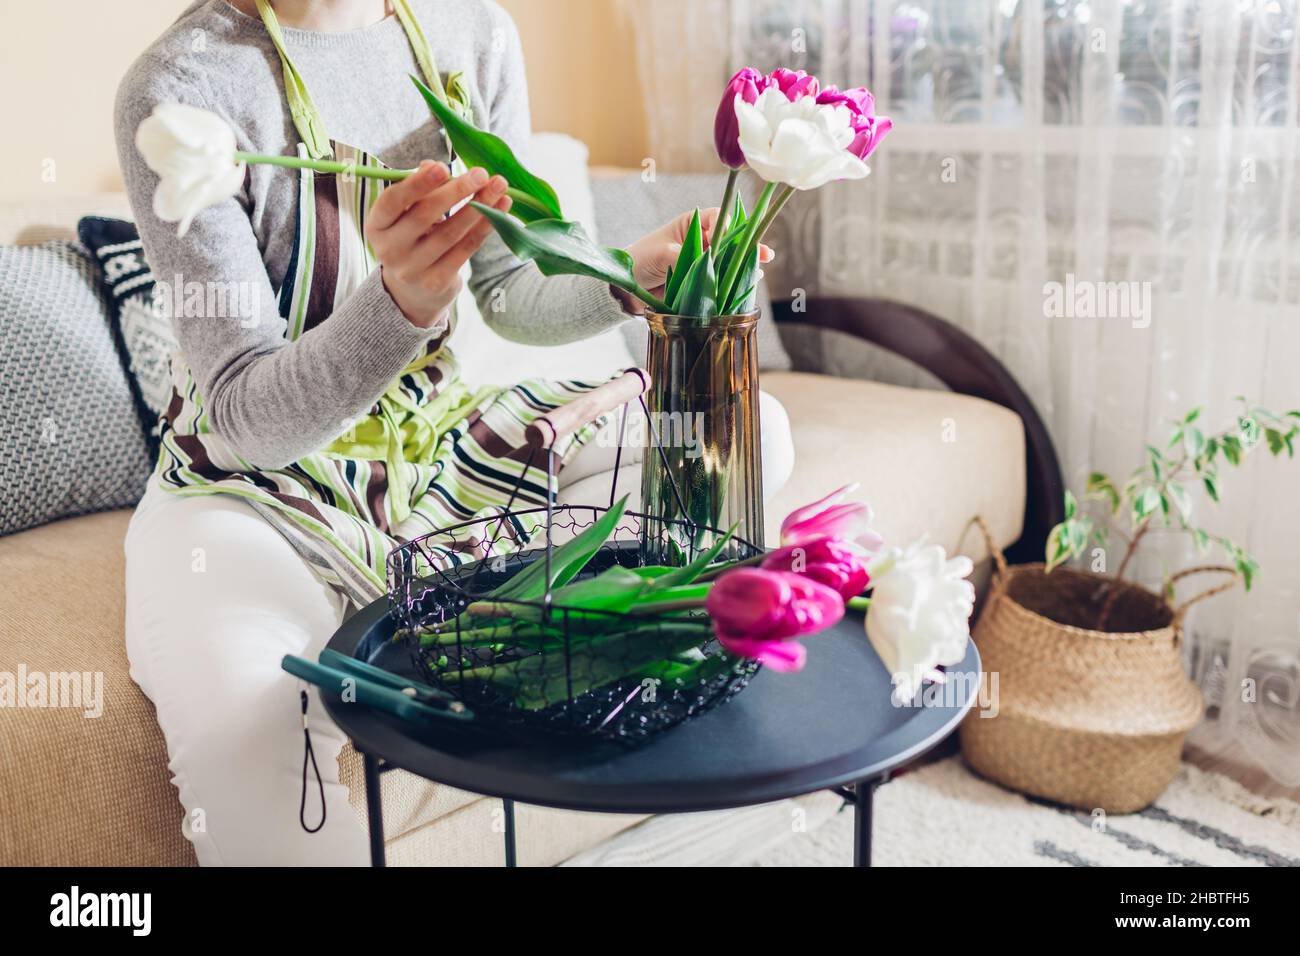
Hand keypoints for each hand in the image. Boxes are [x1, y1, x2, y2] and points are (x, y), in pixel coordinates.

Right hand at [366, 161, 511, 327]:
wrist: (412, 292)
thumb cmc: (412, 238)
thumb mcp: (406, 215)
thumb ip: (418, 190)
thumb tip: (432, 165)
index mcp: (377, 225)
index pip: (393, 201)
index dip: (417, 183)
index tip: (443, 167)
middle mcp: (389, 249)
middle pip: (424, 215)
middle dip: (456, 191)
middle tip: (481, 174)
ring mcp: (412, 269)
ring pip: (451, 232)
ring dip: (479, 206)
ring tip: (499, 186)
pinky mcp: (436, 282)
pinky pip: (466, 249)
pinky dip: (485, 226)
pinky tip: (501, 208)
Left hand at [618, 206, 774, 312]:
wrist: (627, 287)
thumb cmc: (640, 259)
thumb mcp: (661, 254)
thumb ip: (684, 256)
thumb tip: (704, 263)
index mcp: (691, 225)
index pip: (717, 217)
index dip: (728, 225)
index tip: (732, 236)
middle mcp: (701, 241)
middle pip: (730, 240)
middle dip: (747, 245)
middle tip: (765, 253)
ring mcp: (704, 261)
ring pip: (729, 260)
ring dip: (744, 265)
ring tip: (761, 269)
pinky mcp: (702, 280)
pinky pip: (722, 279)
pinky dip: (734, 282)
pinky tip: (748, 284)